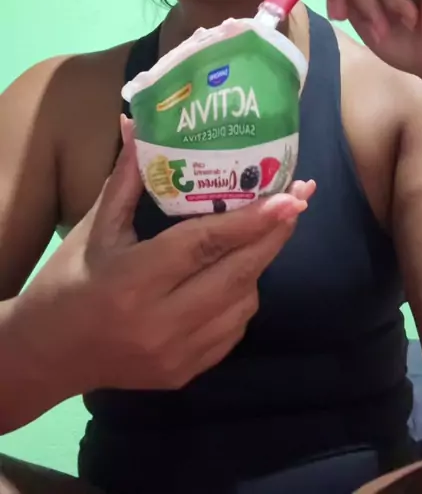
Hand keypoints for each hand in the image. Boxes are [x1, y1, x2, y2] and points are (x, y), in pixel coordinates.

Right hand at [11, 119, 313, 394]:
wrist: (48, 354)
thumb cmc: (69, 281)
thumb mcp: (95, 227)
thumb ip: (126, 178)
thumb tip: (137, 122)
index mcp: (133, 280)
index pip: (204, 245)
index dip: (251, 220)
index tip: (290, 197)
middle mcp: (161, 323)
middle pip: (237, 275)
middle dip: (274, 237)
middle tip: (298, 201)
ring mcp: (177, 354)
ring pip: (243, 303)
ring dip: (256, 266)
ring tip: (257, 234)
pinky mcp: (185, 374)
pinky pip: (233, 330)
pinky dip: (241, 298)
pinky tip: (233, 275)